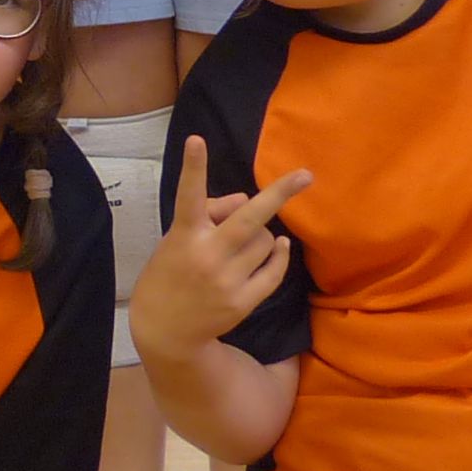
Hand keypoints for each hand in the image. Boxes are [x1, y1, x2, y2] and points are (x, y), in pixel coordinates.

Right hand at [128, 139, 312, 360]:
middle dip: (279, 193)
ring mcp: (226, 280)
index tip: (196, 139)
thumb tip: (249, 200)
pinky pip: (274, 270)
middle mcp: (206, 255)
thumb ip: (211, 214)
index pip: (188, 196)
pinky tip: (279, 248)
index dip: (193, 167)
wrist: (165, 331)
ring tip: (245, 245)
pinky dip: (278, 255)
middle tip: (306, 174)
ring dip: (262, 236)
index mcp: (184, 235)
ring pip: (265, 241)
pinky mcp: (242, 302)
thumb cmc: (172, 273)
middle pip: (249, 219)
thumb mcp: (178, 240)